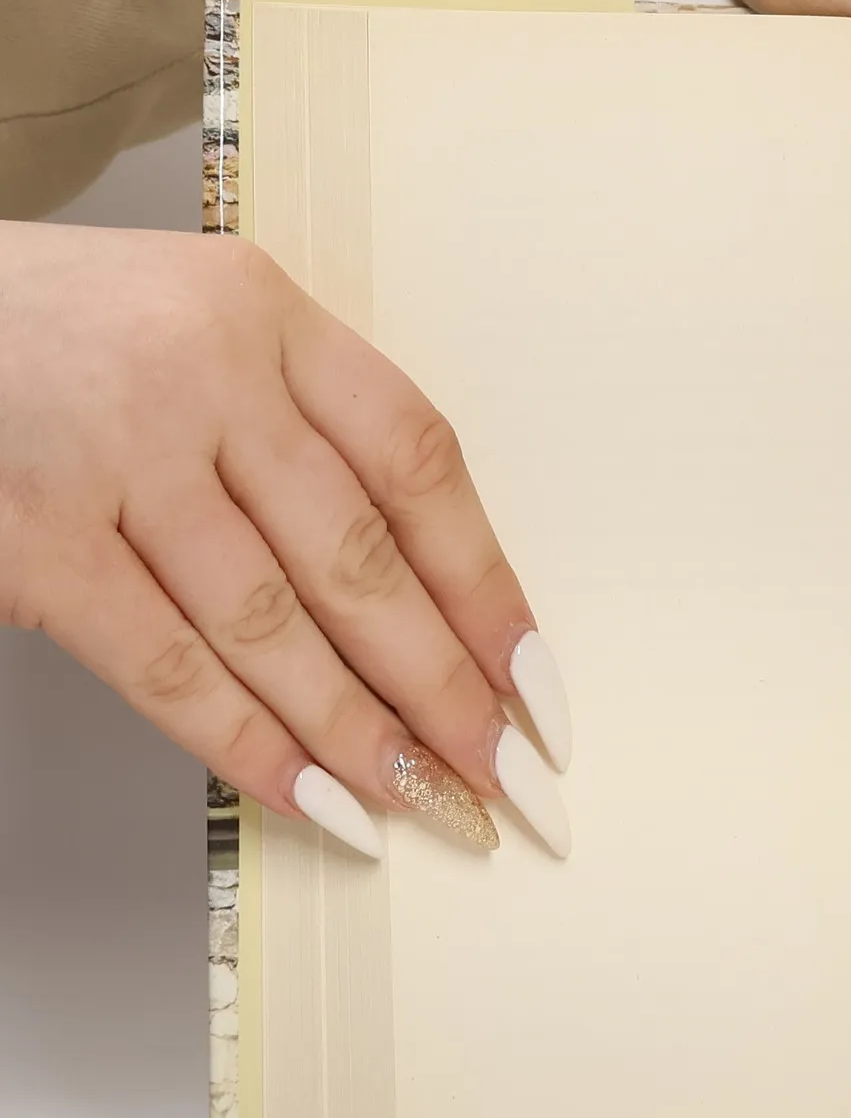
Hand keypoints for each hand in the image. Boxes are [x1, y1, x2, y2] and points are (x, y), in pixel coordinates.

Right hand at [0, 223, 572, 857]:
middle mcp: (204, 376)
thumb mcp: (195, 326)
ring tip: (430, 802)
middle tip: (503, 772)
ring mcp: (115, 457)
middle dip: (444, 685)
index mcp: (265, 315)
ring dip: (361, 733)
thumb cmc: (52, 331)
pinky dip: (248, 744)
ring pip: (274, 625)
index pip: (417, 464)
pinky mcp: (32, 536)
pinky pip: (166, 665)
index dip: (487, 584)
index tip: (533, 678)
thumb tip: (415, 601)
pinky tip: (312, 798)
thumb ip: (298, 426)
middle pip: (360, 559)